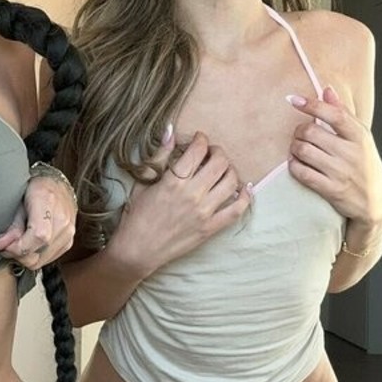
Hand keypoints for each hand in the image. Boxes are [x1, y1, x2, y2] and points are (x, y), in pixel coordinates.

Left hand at [0, 170, 76, 269]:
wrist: (56, 185)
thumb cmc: (34, 189)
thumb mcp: (18, 200)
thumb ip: (11, 225)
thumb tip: (0, 245)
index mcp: (48, 202)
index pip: (39, 236)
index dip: (18, 247)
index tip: (3, 246)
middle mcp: (63, 220)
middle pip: (39, 252)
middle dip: (16, 255)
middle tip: (4, 246)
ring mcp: (68, 233)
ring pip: (41, 260)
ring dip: (24, 257)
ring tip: (14, 245)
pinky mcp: (68, 242)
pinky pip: (47, 259)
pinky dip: (34, 256)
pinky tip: (27, 246)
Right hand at [111, 128, 250, 276]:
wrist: (137, 250)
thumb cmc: (136, 216)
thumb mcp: (143, 182)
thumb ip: (159, 156)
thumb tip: (170, 131)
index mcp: (173, 181)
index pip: (198, 150)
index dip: (201, 139)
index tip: (198, 139)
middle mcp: (192, 195)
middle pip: (219, 163)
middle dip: (217, 152)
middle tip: (211, 153)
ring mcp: (204, 213)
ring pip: (231, 182)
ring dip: (230, 170)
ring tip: (223, 169)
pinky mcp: (210, 228)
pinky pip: (236, 211)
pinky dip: (245, 197)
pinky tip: (244, 188)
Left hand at [287, 86, 381, 226]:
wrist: (375, 201)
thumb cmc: (365, 164)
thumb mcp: (360, 137)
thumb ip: (342, 113)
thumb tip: (326, 89)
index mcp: (359, 136)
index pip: (335, 115)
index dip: (312, 105)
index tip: (294, 100)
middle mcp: (351, 153)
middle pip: (312, 132)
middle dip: (299, 131)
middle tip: (299, 134)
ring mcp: (341, 172)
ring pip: (304, 151)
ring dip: (294, 148)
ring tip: (297, 149)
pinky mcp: (331, 189)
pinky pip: (302, 173)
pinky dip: (294, 165)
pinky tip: (296, 163)